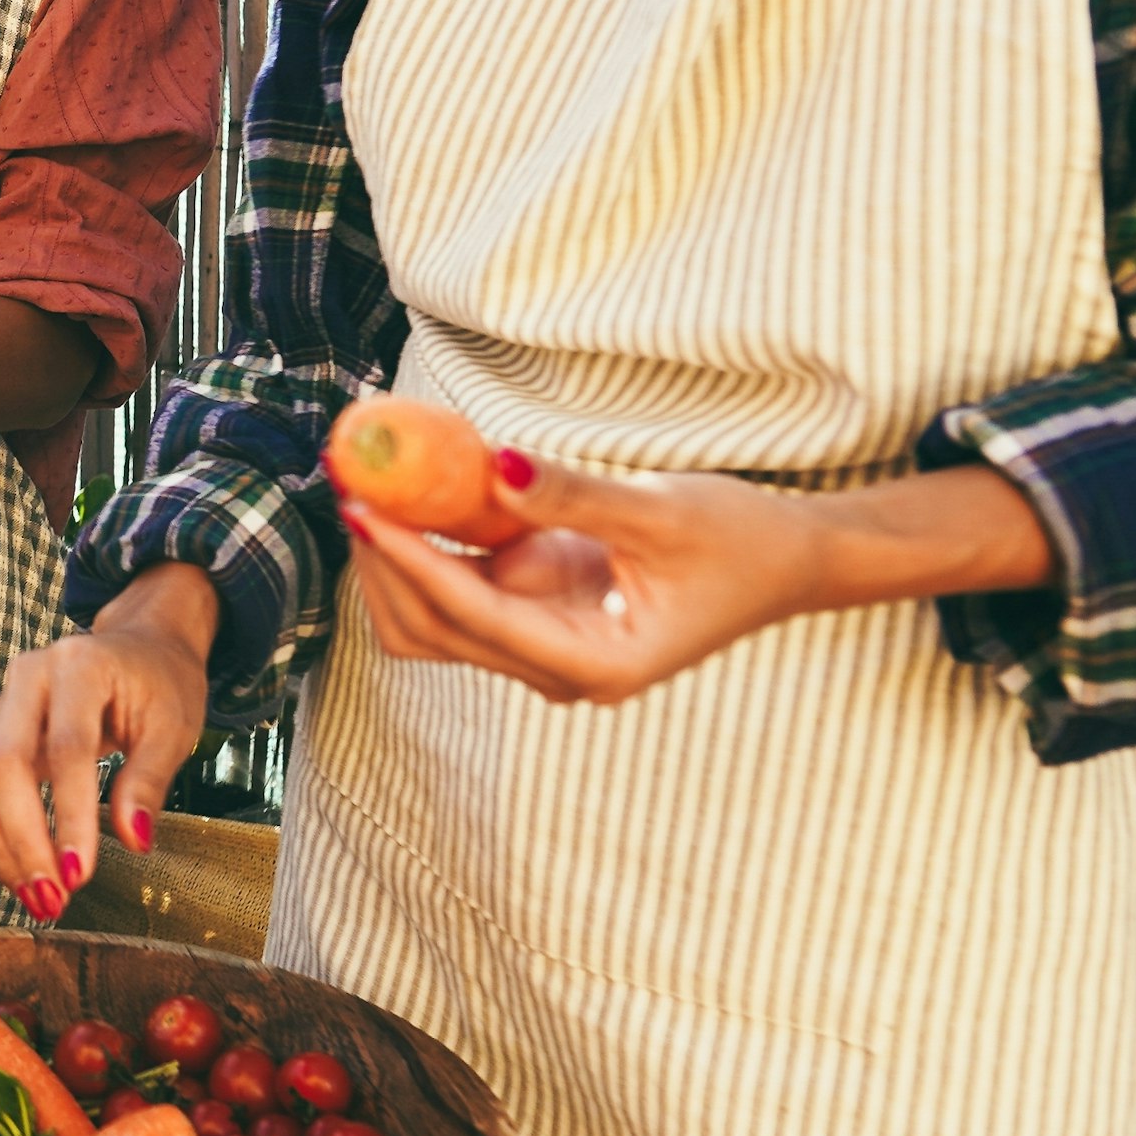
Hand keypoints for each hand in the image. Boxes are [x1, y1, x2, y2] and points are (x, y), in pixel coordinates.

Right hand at [0, 567, 216, 921]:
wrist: (135, 647)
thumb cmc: (159, 684)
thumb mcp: (174, 728)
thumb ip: (148, 782)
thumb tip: (133, 841)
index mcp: (79, 666)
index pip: (66, 749)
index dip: (68, 816)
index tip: (80, 875)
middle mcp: (27, 680)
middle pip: (0, 764)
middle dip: (21, 840)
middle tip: (50, 900)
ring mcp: (0, 705)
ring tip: (34, 896)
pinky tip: (18, 870)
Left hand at [337, 455, 837, 702]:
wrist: (784, 562)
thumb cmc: (738, 539)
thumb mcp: (660, 509)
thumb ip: (572, 494)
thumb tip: (491, 464)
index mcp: (592, 664)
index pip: (471, 616)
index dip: (409, 562)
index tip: (363, 508)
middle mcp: (556, 671)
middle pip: (431, 630)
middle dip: (384, 561)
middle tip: (351, 480)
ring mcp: (541, 648)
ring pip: (431, 618)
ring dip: (397, 556)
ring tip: (373, 480)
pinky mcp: (536, 619)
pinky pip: (459, 589)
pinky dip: (430, 544)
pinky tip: (410, 490)